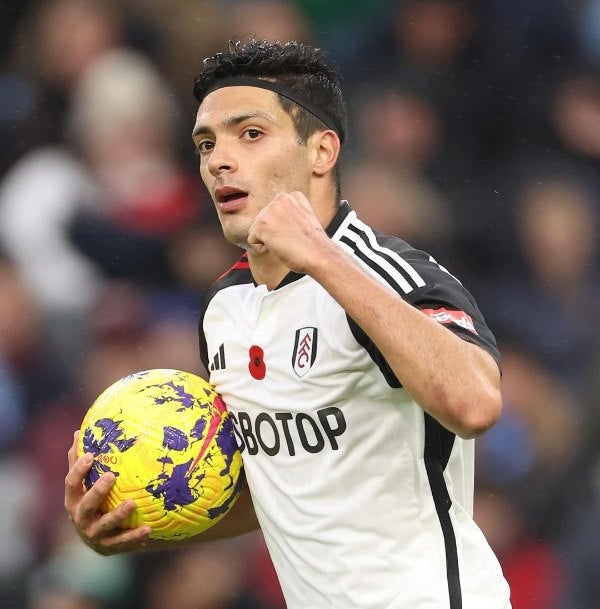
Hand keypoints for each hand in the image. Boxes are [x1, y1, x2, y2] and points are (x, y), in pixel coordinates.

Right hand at [64, 431, 151, 555]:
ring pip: (104, 525)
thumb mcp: (84, 483)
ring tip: (132, 503)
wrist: (98, 538)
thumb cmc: (92, 501)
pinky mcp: (108, 547)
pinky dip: (134, 536)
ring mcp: (93, 534)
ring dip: (118, 514)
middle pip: (85, 505)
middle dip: (97, 491)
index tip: (91, 455)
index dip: (79, 469)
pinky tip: (148, 529)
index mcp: (73, 500)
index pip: (71, 483)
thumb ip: (79, 461)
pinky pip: (122, 541)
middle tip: (111, 476)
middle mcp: (80, 518)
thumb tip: (78, 431)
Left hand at [247, 191, 334, 272]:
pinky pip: (252, 240)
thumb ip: (289, 214)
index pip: (273, 213)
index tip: (297, 233)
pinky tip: (280, 246)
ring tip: (287, 242)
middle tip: (292, 240)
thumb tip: (275, 223)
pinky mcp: (262, 224)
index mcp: (293, 196)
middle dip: (273, 234)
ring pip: (256, 230)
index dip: (282, 228)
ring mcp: (271, 210)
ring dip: (268, 241)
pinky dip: (263, 248)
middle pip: (263, 220)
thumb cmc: (314, 245)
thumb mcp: (303, 220)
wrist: (319, 255)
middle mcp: (281, 198)